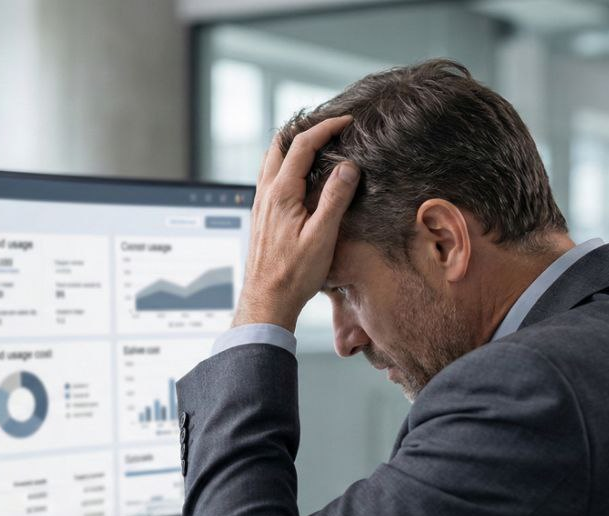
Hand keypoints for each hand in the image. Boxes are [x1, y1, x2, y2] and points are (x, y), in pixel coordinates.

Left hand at [234, 116, 359, 331]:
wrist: (267, 300)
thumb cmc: (294, 274)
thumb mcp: (321, 237)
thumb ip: (334, 199)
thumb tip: (348, 167)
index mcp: (281, 193)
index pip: (302, 145)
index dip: (325, 128)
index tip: (346, 122)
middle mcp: (265, 194)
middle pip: (280, 146)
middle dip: (304, 130)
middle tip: (328, 127)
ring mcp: (260, 205)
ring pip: (271, 161)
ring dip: (292, 147)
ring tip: (316, 145)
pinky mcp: (261, 216)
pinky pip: (269, 178)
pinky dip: (285, 165)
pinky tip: (300, 178)